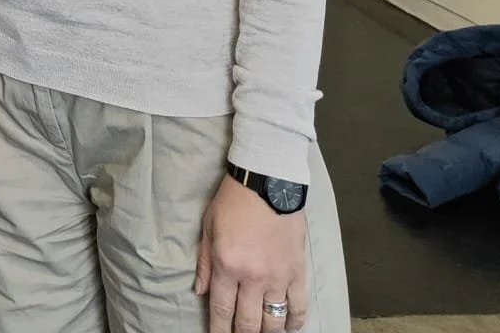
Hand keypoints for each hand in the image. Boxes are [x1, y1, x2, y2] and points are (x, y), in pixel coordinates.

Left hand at [196, 173, 307, 332]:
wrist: (267, 180)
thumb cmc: (233, 201)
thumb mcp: (208, 227)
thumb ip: (205, 263)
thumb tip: (201, 292)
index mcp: (228, 265)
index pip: (222, 310)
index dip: (219, 330)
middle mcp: (253, 277)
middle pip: (248, 323)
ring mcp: (278, 276)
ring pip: (274, 322)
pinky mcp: (298, 271)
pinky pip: (298, 307)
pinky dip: (294, 322)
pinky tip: (288, 328)